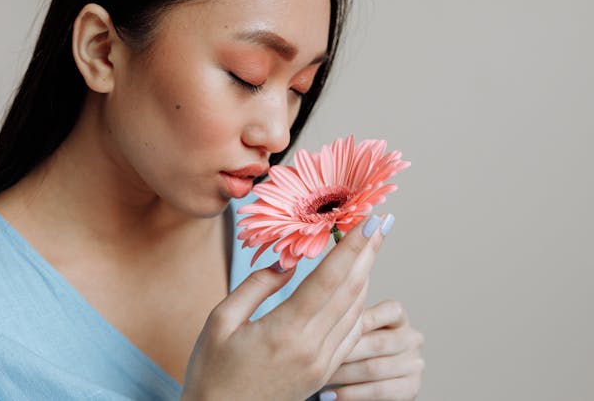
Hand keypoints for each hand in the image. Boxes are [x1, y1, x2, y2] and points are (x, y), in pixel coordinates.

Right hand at [180, 215, 388, 400]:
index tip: (369, 221)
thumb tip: (287, 262)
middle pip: (350, 291)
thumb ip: (256, 286)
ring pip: (355, 311)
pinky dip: (358, 303)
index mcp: (284, 331)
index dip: (351, 247)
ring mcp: (321, 363)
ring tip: (370, 247)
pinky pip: (351, 332)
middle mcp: (311, 347)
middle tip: (382, 223)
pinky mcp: (323, 372)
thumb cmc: (212, 372)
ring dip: (365, 275)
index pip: (329, 279)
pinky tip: (357, 286)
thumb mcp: (220, 321)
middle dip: (368, 253)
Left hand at [319, 300, 424, 400]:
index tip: (335, 324)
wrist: (367, 379)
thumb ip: (350, 322)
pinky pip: (379, 391)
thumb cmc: (356, 348)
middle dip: (346, 351)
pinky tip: (334, 395)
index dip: (363, 318)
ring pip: (375, 368)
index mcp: (399, 317)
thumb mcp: (356, 330)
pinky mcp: (411, 387)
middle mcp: (412, 338)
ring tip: (322, 377)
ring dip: (344, 375)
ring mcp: (414, 363)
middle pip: (378, 343)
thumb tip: (325, 314)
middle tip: (319, 356)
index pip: (389, 311)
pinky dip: (353, 394)